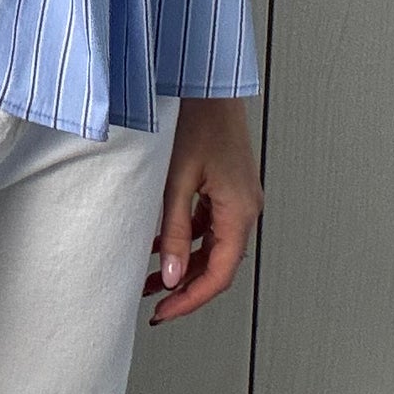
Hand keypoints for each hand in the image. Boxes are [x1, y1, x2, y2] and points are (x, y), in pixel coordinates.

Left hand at [144, 98, 262, 324]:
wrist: (207, 81)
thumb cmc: (197, 118)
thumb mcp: (177, 179)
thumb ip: (172, 230)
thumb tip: (168, 275)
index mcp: (239, 210)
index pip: (219, 274)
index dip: (191, 300)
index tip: (165, 313)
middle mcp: (245, 208)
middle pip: (217, 264)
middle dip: (184, 287)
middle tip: (154, 304)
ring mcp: (237, 197)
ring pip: (211, 247)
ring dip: (182, 264)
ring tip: (148, 278)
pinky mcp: (227, 186)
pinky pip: (208, 226)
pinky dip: (185, 239)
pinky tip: (158, 243)